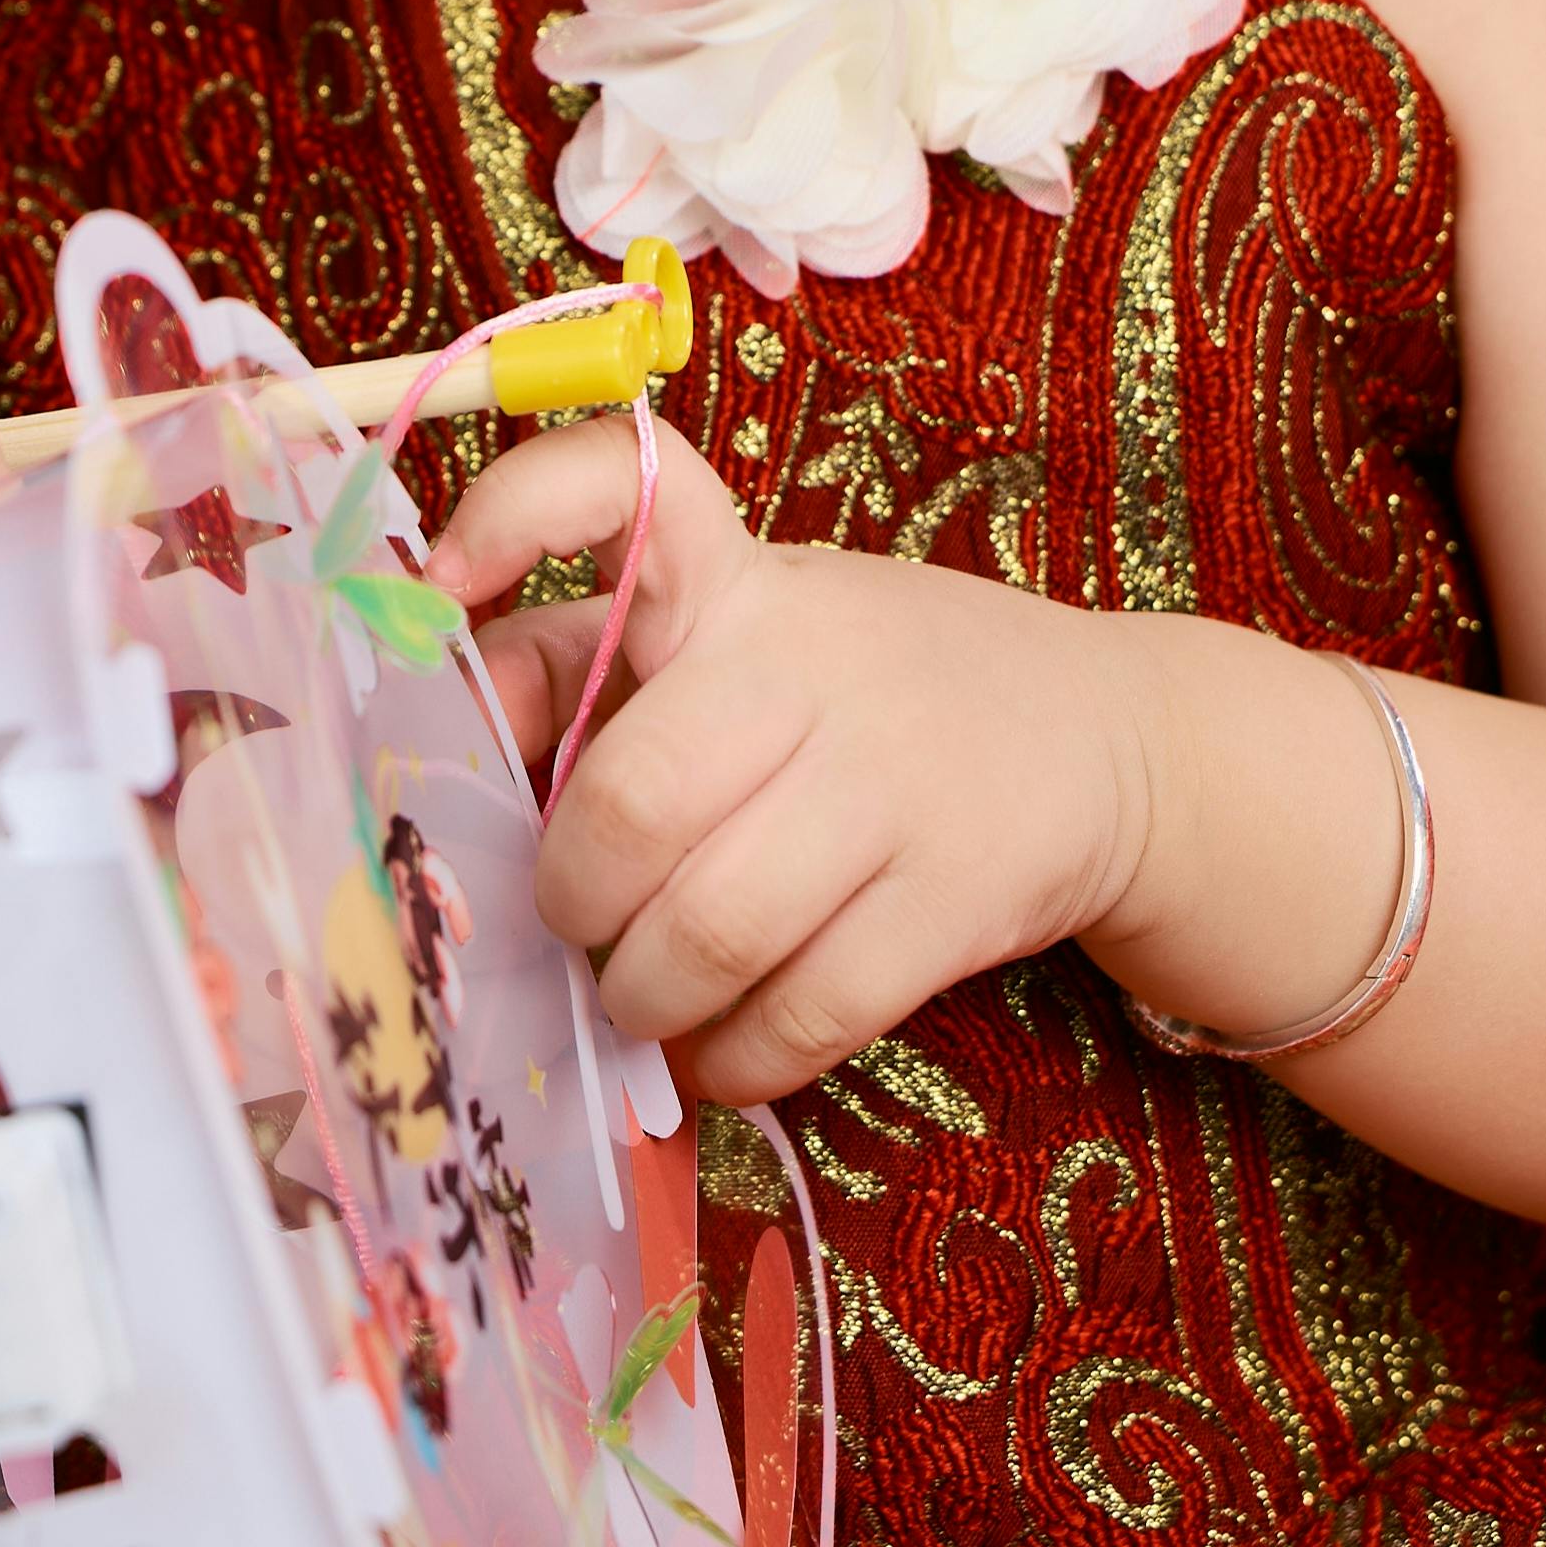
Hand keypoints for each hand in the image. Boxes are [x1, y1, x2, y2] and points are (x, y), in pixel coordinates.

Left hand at [425, 422, 1149, 1102]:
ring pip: (709, 930)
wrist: (1106, 741)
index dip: (512, 518)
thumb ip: (585, 660)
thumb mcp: (740, 634)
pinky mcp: (959, 897)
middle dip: (571, 898)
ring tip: (645, 996)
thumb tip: (452, 729)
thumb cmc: (862, 693)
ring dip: (645, 996)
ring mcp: (898, 780)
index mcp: (737, 581)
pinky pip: (804, 1015)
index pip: (623, 488)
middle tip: (578, 920)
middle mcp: (813, 661)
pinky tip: (726, 1045)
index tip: (438, 588)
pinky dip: (737, 1058)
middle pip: (630, 801)